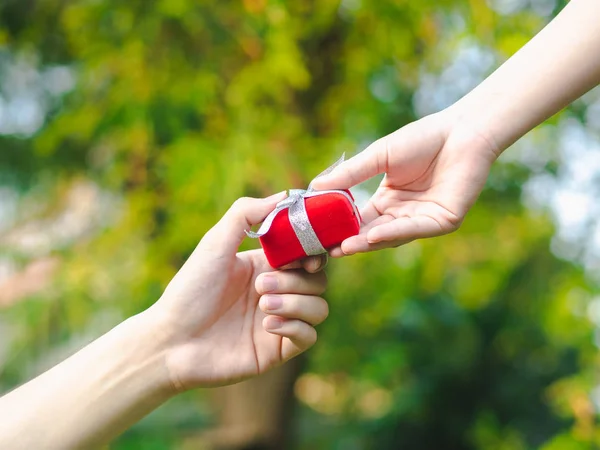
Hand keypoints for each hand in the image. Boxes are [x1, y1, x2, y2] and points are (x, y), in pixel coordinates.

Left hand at [149, 193, 328, 390]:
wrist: (171, 341)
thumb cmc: (190, 290)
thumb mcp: (215, 243)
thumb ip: (246, 214)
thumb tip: (285, 195)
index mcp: (266, 266)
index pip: (308, 255)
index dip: (313, 253)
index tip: (306, 257)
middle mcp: (277, 292)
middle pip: (318, 281)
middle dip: (295, 281)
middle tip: (261, 285)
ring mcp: (280, 321)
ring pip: (319, 308)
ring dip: (295, 303)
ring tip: (262, 306)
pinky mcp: (278, 349)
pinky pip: (309, 336)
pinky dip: (294, 328)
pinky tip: (266, 326)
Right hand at [311, 108, 498, 254]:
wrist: (462, 130)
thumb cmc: (422, 139)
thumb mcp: (378, 156)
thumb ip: (350, 174)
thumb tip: (314, 187)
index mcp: (387, 200)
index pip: (359, 219)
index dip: (340, 227)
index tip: (318, 233)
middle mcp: (403, 214)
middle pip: (372, 233)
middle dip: (351, 241)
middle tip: (328, 249)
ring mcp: (422, 220)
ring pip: (391, 236)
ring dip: (368, 242)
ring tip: (344, 247)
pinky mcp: (442, 222)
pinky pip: (413, 230)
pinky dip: (392, 233)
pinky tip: (372, 236)